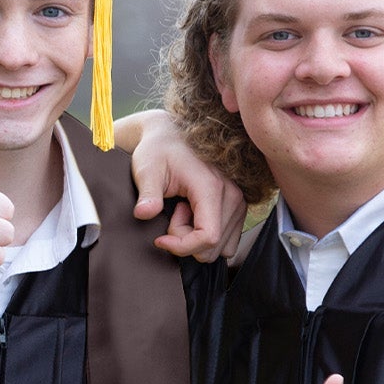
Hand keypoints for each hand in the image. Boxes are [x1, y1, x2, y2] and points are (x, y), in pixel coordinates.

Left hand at [121, 109, 245, 261]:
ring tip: (182, 210)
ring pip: (220, 246)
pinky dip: (206, 235)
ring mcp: (239, 201)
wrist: (171, 137)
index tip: (160, 239)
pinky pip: (226, 239)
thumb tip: (144, 213)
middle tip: (173, 212)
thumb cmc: (158, 151)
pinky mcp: (238, 206)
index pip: (208, 237)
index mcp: (211, 187)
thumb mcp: (147, 170)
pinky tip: (192, 214)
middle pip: (213, 245)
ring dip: (196, 237)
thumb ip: (147, 193)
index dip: (182, 246)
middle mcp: (232, 195)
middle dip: (186, 240)